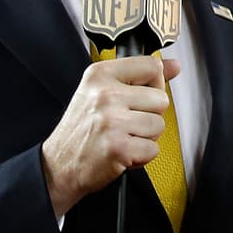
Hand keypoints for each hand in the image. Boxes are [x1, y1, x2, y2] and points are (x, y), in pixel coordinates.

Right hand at [41, 55, 179, 216]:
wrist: (57, 167)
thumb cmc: (82, 129)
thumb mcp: (103, 91)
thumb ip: (141, 76)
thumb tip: (175, 65)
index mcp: (100, 74)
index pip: (152, 66)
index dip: (153, 84)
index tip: (138, 96)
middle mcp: (105, 94)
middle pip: (161, 99)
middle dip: (149, 115)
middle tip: (125, 123)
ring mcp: (112, 121)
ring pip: (159, 125)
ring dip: (145, 136)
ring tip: (122, 137)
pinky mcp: (118, 147)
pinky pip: (153, 148)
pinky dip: (141, 156)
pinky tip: (121, 152)